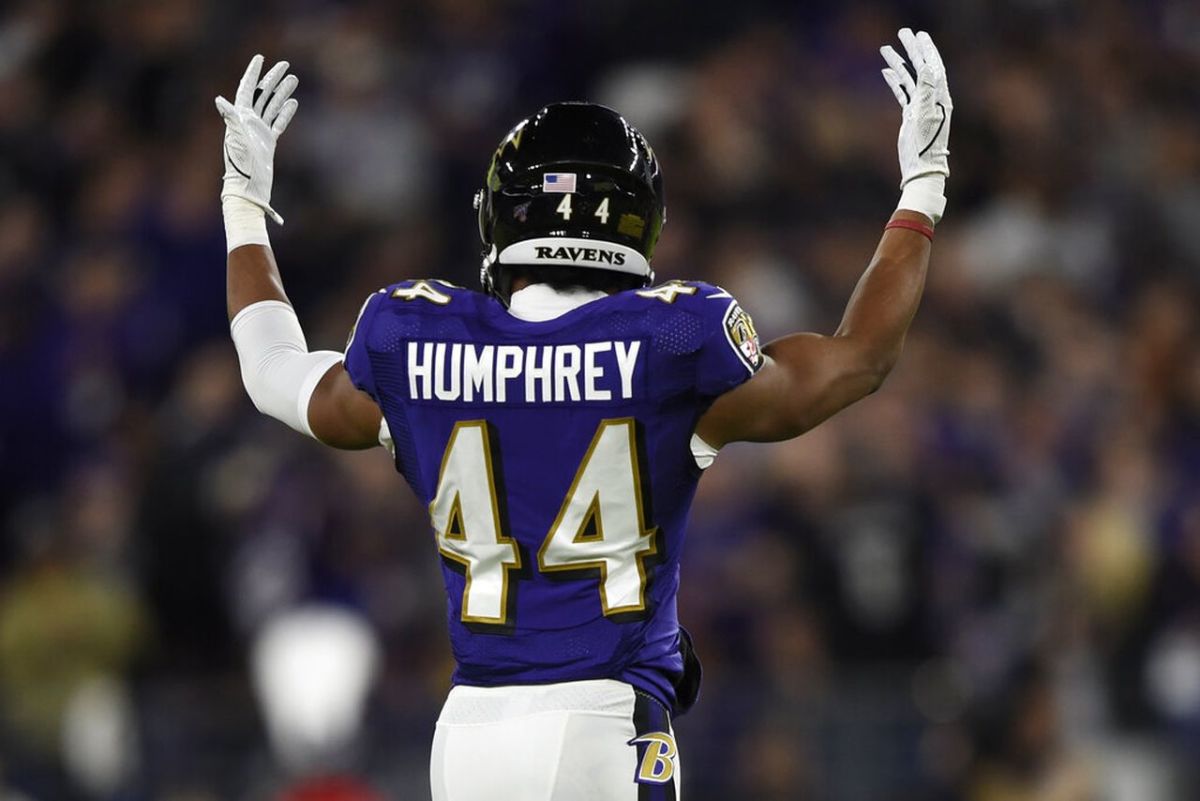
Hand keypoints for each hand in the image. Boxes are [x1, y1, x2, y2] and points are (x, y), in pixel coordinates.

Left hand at [215, 55, 297, 224]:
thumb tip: (219, 100)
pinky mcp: (268, 141)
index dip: (253, 72)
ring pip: (272, 106)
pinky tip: (293, 103)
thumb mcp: (235, 138)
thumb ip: (230, 118)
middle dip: (273, 78)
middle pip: (263, 94)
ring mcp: (259, 131)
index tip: (261, 58)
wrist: (248, 185)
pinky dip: (285, 113)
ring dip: (282, 92)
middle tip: (285, 65)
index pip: (247, 89)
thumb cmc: (240, 163)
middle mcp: (249, 121)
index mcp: (240, 117)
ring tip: (294, 79)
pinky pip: (278, 123)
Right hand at [880, 29, 950, 221]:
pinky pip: (903, 93)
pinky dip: (895, 81)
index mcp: (939, 97)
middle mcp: (932, 99)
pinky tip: (887, 71)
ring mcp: (920, 107)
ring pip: (909, 79)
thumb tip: (925, 67)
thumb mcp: (925, 116)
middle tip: (903, 33)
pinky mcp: (911, 116)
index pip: (933, 67)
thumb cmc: (926, 146)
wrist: (922, 169)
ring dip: (900, 63)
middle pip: (921, 68)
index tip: (918, 35)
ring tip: (886, 48)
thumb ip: (925, 90)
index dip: (926, 49)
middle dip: (912, 50)